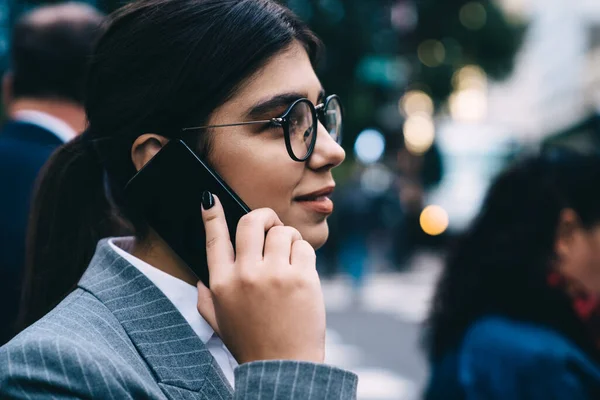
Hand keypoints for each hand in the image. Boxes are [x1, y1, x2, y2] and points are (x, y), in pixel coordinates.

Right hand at [196, 193, 325, 363]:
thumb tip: (200, 279)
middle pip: (252, 221)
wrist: (284, 367)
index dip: (211, 215)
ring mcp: (274, 274)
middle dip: (264, 217)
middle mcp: (245, 274)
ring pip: (282, 231)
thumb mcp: (219, 323)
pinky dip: (304, 254)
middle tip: (272, 225)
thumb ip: (206, 299)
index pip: (214, 239)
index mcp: (222, 283)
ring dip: (288, 239)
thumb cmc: (252, 344)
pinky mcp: (301, 278)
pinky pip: (304, 247)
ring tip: (289, 259)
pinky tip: (301, 271)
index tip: (209, 198)